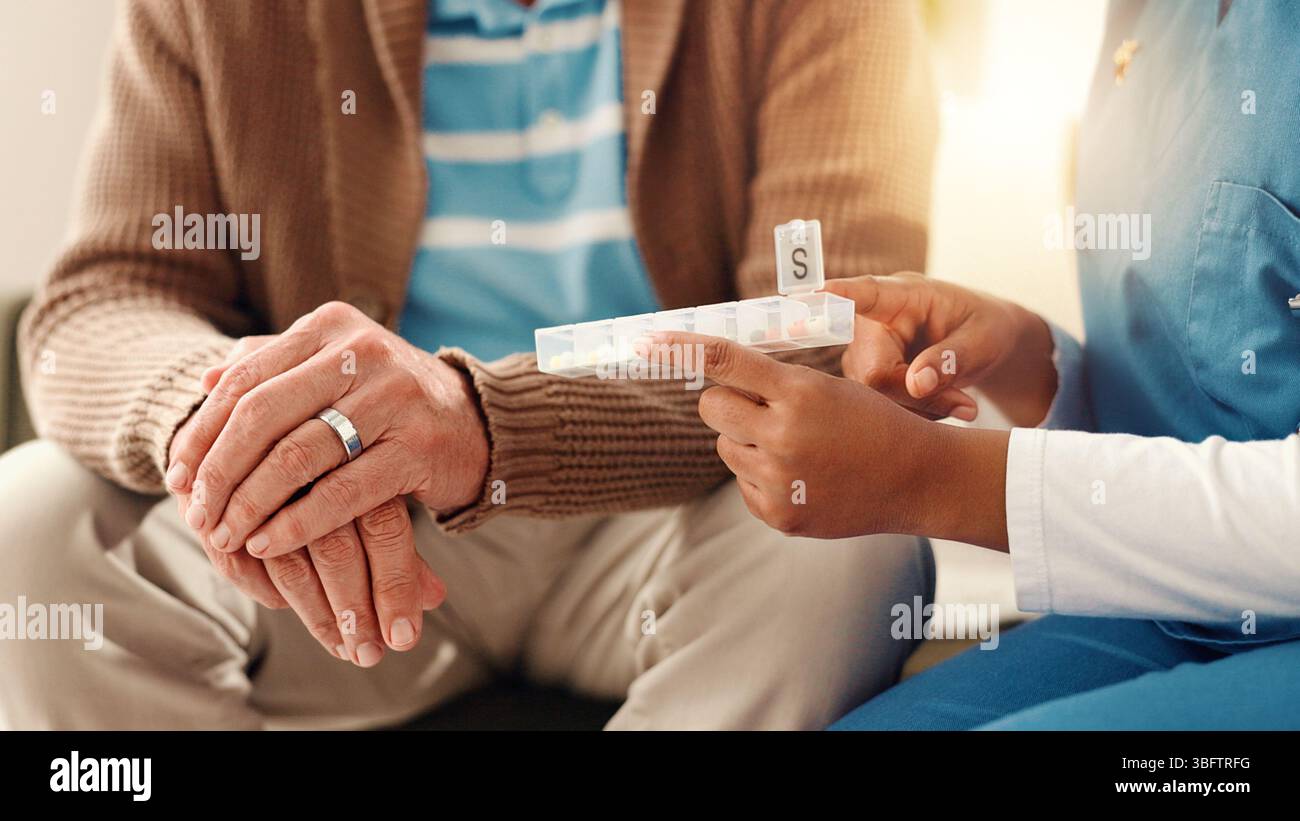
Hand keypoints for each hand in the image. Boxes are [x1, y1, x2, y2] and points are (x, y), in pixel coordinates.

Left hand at [165, 301, 488, 561]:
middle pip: (262, 416)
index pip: (245, 380)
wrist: (478, 423)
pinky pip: (342, 492)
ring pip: (297, 456)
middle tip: (197, 514)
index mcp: (330, 327)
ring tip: (227, 536)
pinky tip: (269, 545)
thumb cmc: (391, 400)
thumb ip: (275, 364)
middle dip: (219, 472)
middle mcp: (361, 353)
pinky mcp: (417, 447)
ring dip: (251, 504)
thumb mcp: (336, 367)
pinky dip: (297, 523)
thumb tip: (207, 379)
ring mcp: (394, 399)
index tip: (178, 476)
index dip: (203, 432)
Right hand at [170, 408, 445, 665]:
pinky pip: (237, 553)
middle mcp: (319, 459)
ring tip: (340, 648)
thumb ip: (400, 542)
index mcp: (369, 448)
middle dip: (352, 610)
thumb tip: (435, 599)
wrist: (272, 402)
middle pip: (334, 547)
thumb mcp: (380, 488)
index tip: (402, 638)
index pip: (385, 527)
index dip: (395, 585)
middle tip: (366, 656)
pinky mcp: (218, 489)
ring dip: (313, 610)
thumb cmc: (342, 456)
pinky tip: (283, 606)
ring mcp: (263, 474)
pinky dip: (260, 586)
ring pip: (286, 555)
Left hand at [639, 332, 1010, 548]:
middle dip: (725, 401)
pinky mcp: (778, 514)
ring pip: (725, 445)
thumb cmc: (872, 423)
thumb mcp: (829, 388)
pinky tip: (802, 475)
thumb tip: (713, 381)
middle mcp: (783, 435)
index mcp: (799, 392)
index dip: (680, 347)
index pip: (724, 362)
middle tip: (757, 404)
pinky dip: (761, 475)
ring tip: (796, 445)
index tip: (645, 340)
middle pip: (711, 406)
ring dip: (747, 439)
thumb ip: (774, 384)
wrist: (917, 479)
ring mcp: (778, 480)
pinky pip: (742, 481)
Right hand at [824, 273, 1057, 426]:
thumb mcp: (983, 339)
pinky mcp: (863, 379)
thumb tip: (917, 384)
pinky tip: (939, 405)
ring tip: (960, 401)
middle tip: (966, 405)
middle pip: (872, 373)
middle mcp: (871, 323)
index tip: (820, 291)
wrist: (982, 345)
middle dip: (917, 397)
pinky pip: (879, 410)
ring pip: (874, 399)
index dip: (843, 295)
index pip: (869, 294)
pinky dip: (914, 415)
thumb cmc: (983, 328)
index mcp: (903, 296)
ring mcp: (862, 353)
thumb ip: (952, 357)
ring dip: (919, 410)